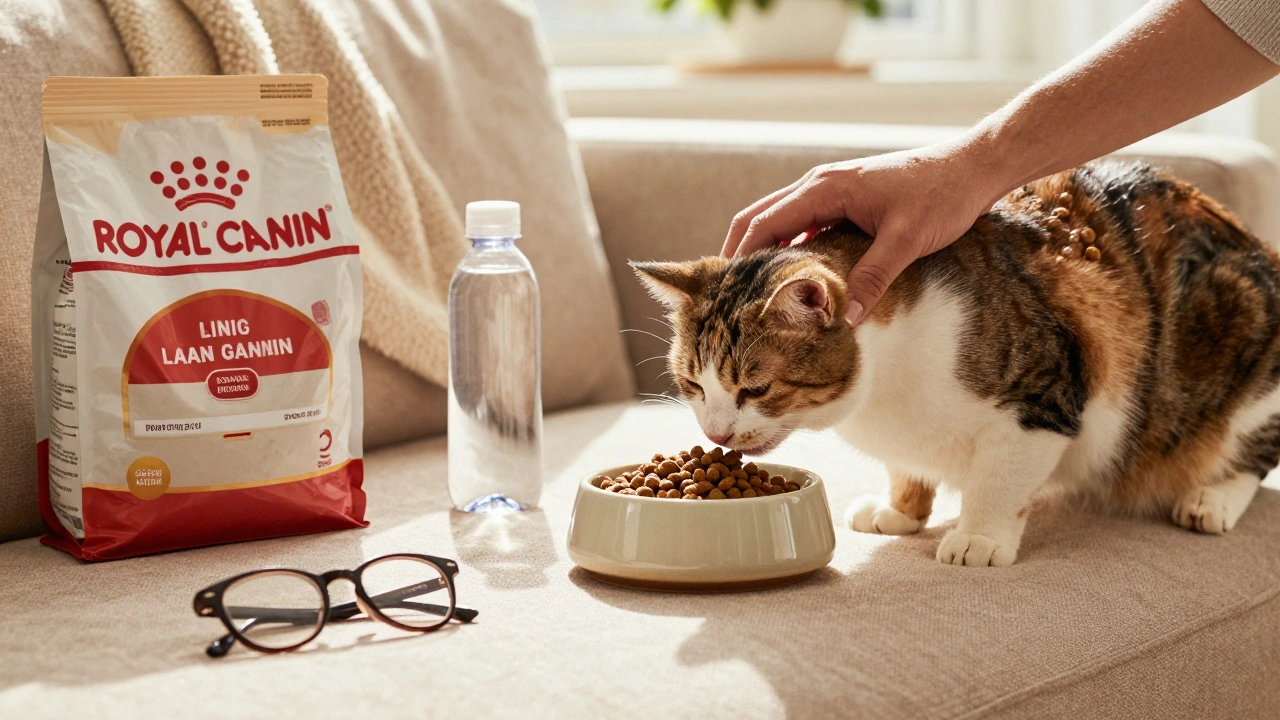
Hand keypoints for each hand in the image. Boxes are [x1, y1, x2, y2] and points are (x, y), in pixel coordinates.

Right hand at [721, 141, 1006, 324]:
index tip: (725, 292)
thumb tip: (845, 319)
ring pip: (781, 222)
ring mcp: (832, 192)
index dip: (739, 257)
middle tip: (726, 296)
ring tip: (753, 293)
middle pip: (760, 219)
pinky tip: (796, 279)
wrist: (974, 166)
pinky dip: (790, 249)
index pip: (762, 223)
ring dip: (764, 252)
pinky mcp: (847, 202)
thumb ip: (873, 277)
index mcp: (824, 189)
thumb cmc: (942, 195)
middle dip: (738, 254)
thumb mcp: (907, 240)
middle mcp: (820, 186)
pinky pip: (805, 226)